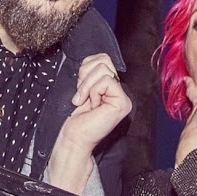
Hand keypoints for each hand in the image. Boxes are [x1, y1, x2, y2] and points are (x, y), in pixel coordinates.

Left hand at [46, 54, 130, 193]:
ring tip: (85, 102)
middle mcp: (119, 89)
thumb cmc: (73, 115)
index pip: (102, 58)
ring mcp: (123, 96)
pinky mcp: (123, 103)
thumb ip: (89, 71)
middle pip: (103, 59)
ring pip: (103, 69)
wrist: (72, 137)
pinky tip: (93, 106)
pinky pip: (106, 81)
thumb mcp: (81, 85)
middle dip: (85, 75)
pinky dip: (93, 92)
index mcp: (110, 84)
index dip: (85, 69)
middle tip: (81, 95)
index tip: (79, 89)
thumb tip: (90, 62)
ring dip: (87, 86)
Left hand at [174, 74, 196, 166]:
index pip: (194, 91)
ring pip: (195, 120)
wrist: (195, 151)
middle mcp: (194, 116)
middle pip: (194, 105)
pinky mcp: (195, 142)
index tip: (186, 78)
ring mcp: (193, 130)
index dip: (191, 84)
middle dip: (195, 99)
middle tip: (191, 92)